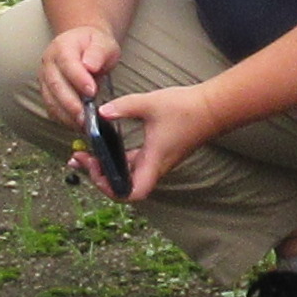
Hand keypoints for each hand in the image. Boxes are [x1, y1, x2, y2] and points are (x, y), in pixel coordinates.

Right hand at [35, 24, 122, 125]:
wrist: (84, 46)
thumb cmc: (94, 45)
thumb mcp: (103, 43)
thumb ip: (98, 52)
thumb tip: (90, 65)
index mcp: (62, 46)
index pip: (67, 62)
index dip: (78, 78)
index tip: (92, 91)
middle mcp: (49, 62)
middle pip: (55, 84)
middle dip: (71, 103)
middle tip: (85, 116)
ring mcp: (45, 78)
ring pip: (50, 99)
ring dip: (66, 114)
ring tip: (82, 124)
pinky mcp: (47, 92)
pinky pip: (51, 108)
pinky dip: (63, 118)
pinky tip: (76, 124)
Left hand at [98, 81, 221, 200]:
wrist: (213, 108)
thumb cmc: (187, 109)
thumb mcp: (150, 104)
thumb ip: (123, 107)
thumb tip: (101, 113)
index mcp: (154, 161)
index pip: (133, 193)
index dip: (112, 190)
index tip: (97, 171)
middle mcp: (155, 166)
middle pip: (124, 187)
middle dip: (100, 177)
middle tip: (83, 159)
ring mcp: (158, 161)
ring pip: (128, 176)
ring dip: (108, 169)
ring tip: (90, 154)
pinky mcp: (159, 153)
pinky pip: (135, 164)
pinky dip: (118, 160)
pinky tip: (108, 146)